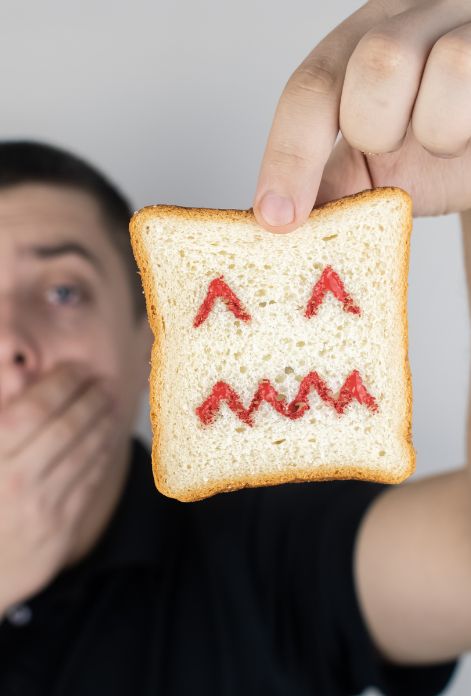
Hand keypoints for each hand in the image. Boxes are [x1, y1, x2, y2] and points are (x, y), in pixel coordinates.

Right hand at [0, 363, 114, 614]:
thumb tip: (16, 375)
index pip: (33, 408)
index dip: (61, 383)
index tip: (76, 368)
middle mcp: (14, 480)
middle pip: (66, 428)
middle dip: (90, 399)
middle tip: (103, 382)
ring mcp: (39, 508)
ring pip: (84, 454)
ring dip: (102, 423)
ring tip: (109, 404)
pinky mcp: (58, 532)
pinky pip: (89, 484)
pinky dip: (101, 456)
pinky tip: (106, 439)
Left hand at [253, 0, 470, 232]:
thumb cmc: (433, 157)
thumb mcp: (374, 171)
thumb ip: (331, 190)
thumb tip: (278, 226)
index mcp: (358, 48)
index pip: (311, 87)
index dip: (289, 155)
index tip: (277, 218)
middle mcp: (408, 20)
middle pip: (376, 60)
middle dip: (376, 127)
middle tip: (391, 149)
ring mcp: (462, 24)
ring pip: (448, 62)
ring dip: (440, 128)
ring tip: (445, 144)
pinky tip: (470, 134)